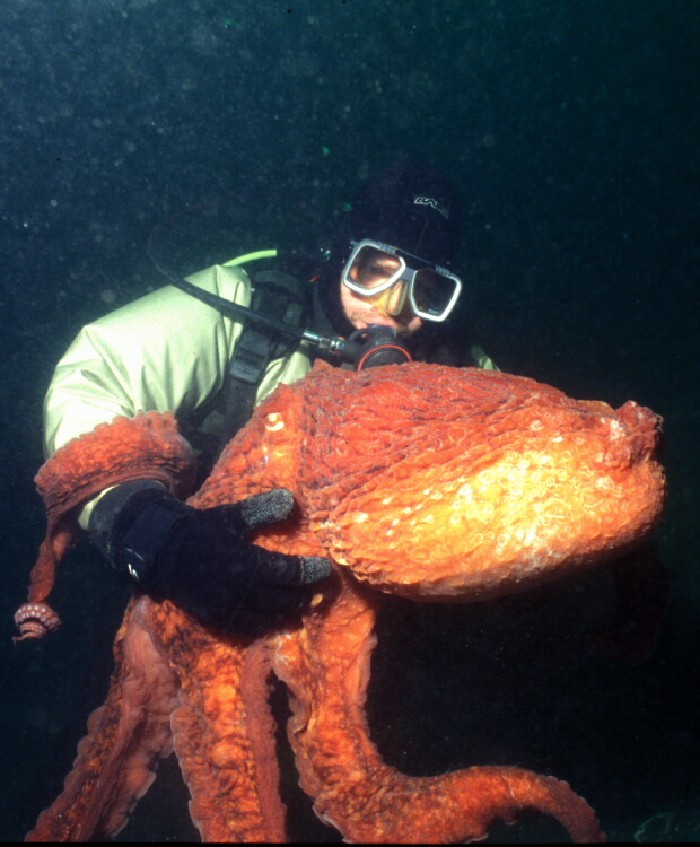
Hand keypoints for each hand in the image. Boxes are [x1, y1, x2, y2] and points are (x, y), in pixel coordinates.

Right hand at [92, 483, 331, 632]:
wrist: (160, 552)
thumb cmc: (201, 529)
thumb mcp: (232, 516)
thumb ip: (262, 510)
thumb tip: (291, 499)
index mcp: (246, 564)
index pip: (289, 574)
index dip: (311, 573)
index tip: (327, 569)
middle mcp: (239, 592)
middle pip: (284, 598)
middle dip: (305, 594)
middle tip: (322, 591)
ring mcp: (227, 609)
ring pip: (269, 617)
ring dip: (290, 612)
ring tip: (306, 606)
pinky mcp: (216, 621)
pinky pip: (249, 628)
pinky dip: (267, 625)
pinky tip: (278, 619)